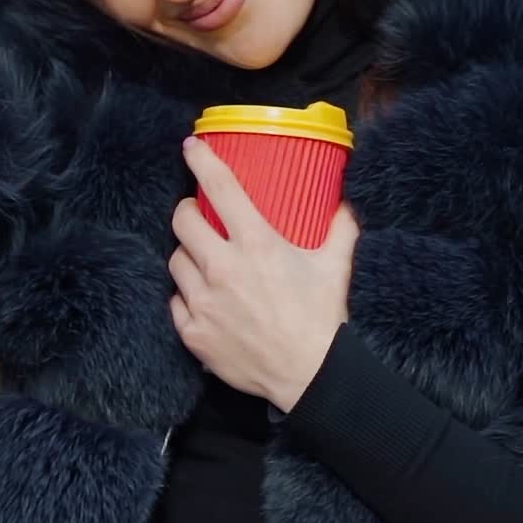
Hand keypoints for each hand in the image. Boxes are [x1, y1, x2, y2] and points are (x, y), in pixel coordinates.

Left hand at [168, 137, 360, 412]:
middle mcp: (223, 268)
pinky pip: (176, 301)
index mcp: (256, 244)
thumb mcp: (336, 265)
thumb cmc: (323, 318)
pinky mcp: (193, 332)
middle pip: (182, 220)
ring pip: (175, 260)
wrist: (311, 376)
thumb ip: (341, 227)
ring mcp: (204, 302)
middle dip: (188, 211)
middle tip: (200, 216)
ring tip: (204, 260)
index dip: (201, 161)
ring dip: (187, 255)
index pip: (220, 187)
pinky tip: (204, 298)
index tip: (190, 147)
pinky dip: (187, 297)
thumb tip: (347, 200)